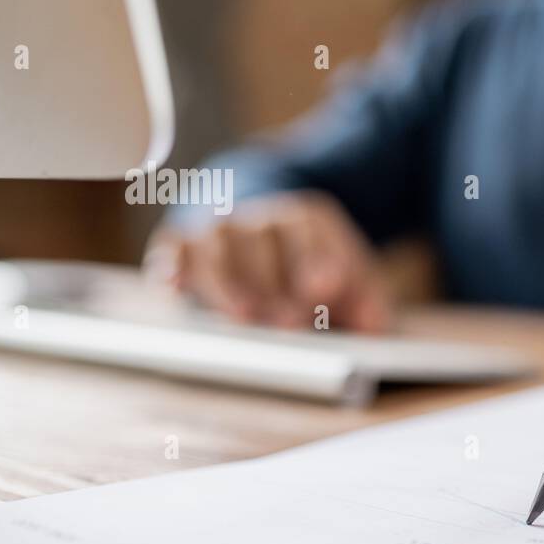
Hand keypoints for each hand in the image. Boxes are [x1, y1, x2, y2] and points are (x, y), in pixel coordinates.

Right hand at [143, 191, 390, 330]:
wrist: (268, 238)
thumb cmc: (314, 272)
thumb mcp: (353, 282)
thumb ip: (368, 301)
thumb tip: (372, 326)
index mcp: (307, 218)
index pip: (307, 228)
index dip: (314, 257)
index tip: (323, 287)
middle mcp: (261, 217)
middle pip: (262, 239)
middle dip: (275, 282)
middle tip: (291, 320)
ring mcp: (220, 229)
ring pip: (217, 245)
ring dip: (230, 284)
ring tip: (245, 317)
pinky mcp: (183, 244)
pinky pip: (173, 248)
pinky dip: (171, 264)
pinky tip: (172, 285)